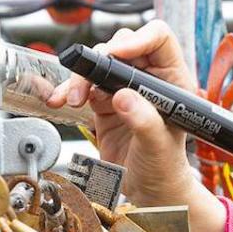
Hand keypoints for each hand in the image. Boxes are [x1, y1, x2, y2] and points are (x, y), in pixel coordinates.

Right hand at [43, 21, 228, 231]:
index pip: (157, 39)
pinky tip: (61, 101)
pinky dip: (69, 91)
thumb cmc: (165, 168)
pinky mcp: (104, 104)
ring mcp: (124, 89)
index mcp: (172, 78)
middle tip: (87, 83)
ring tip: (71, 99)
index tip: (116, 55)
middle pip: (120, 48)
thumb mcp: (159, 146)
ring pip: (97, 65)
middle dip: (99, 60)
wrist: (148, 192)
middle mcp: (148, 78)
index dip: (137, 40)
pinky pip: (83, 87)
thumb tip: (123, 96)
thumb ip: (144, 121)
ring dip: (79, 77)